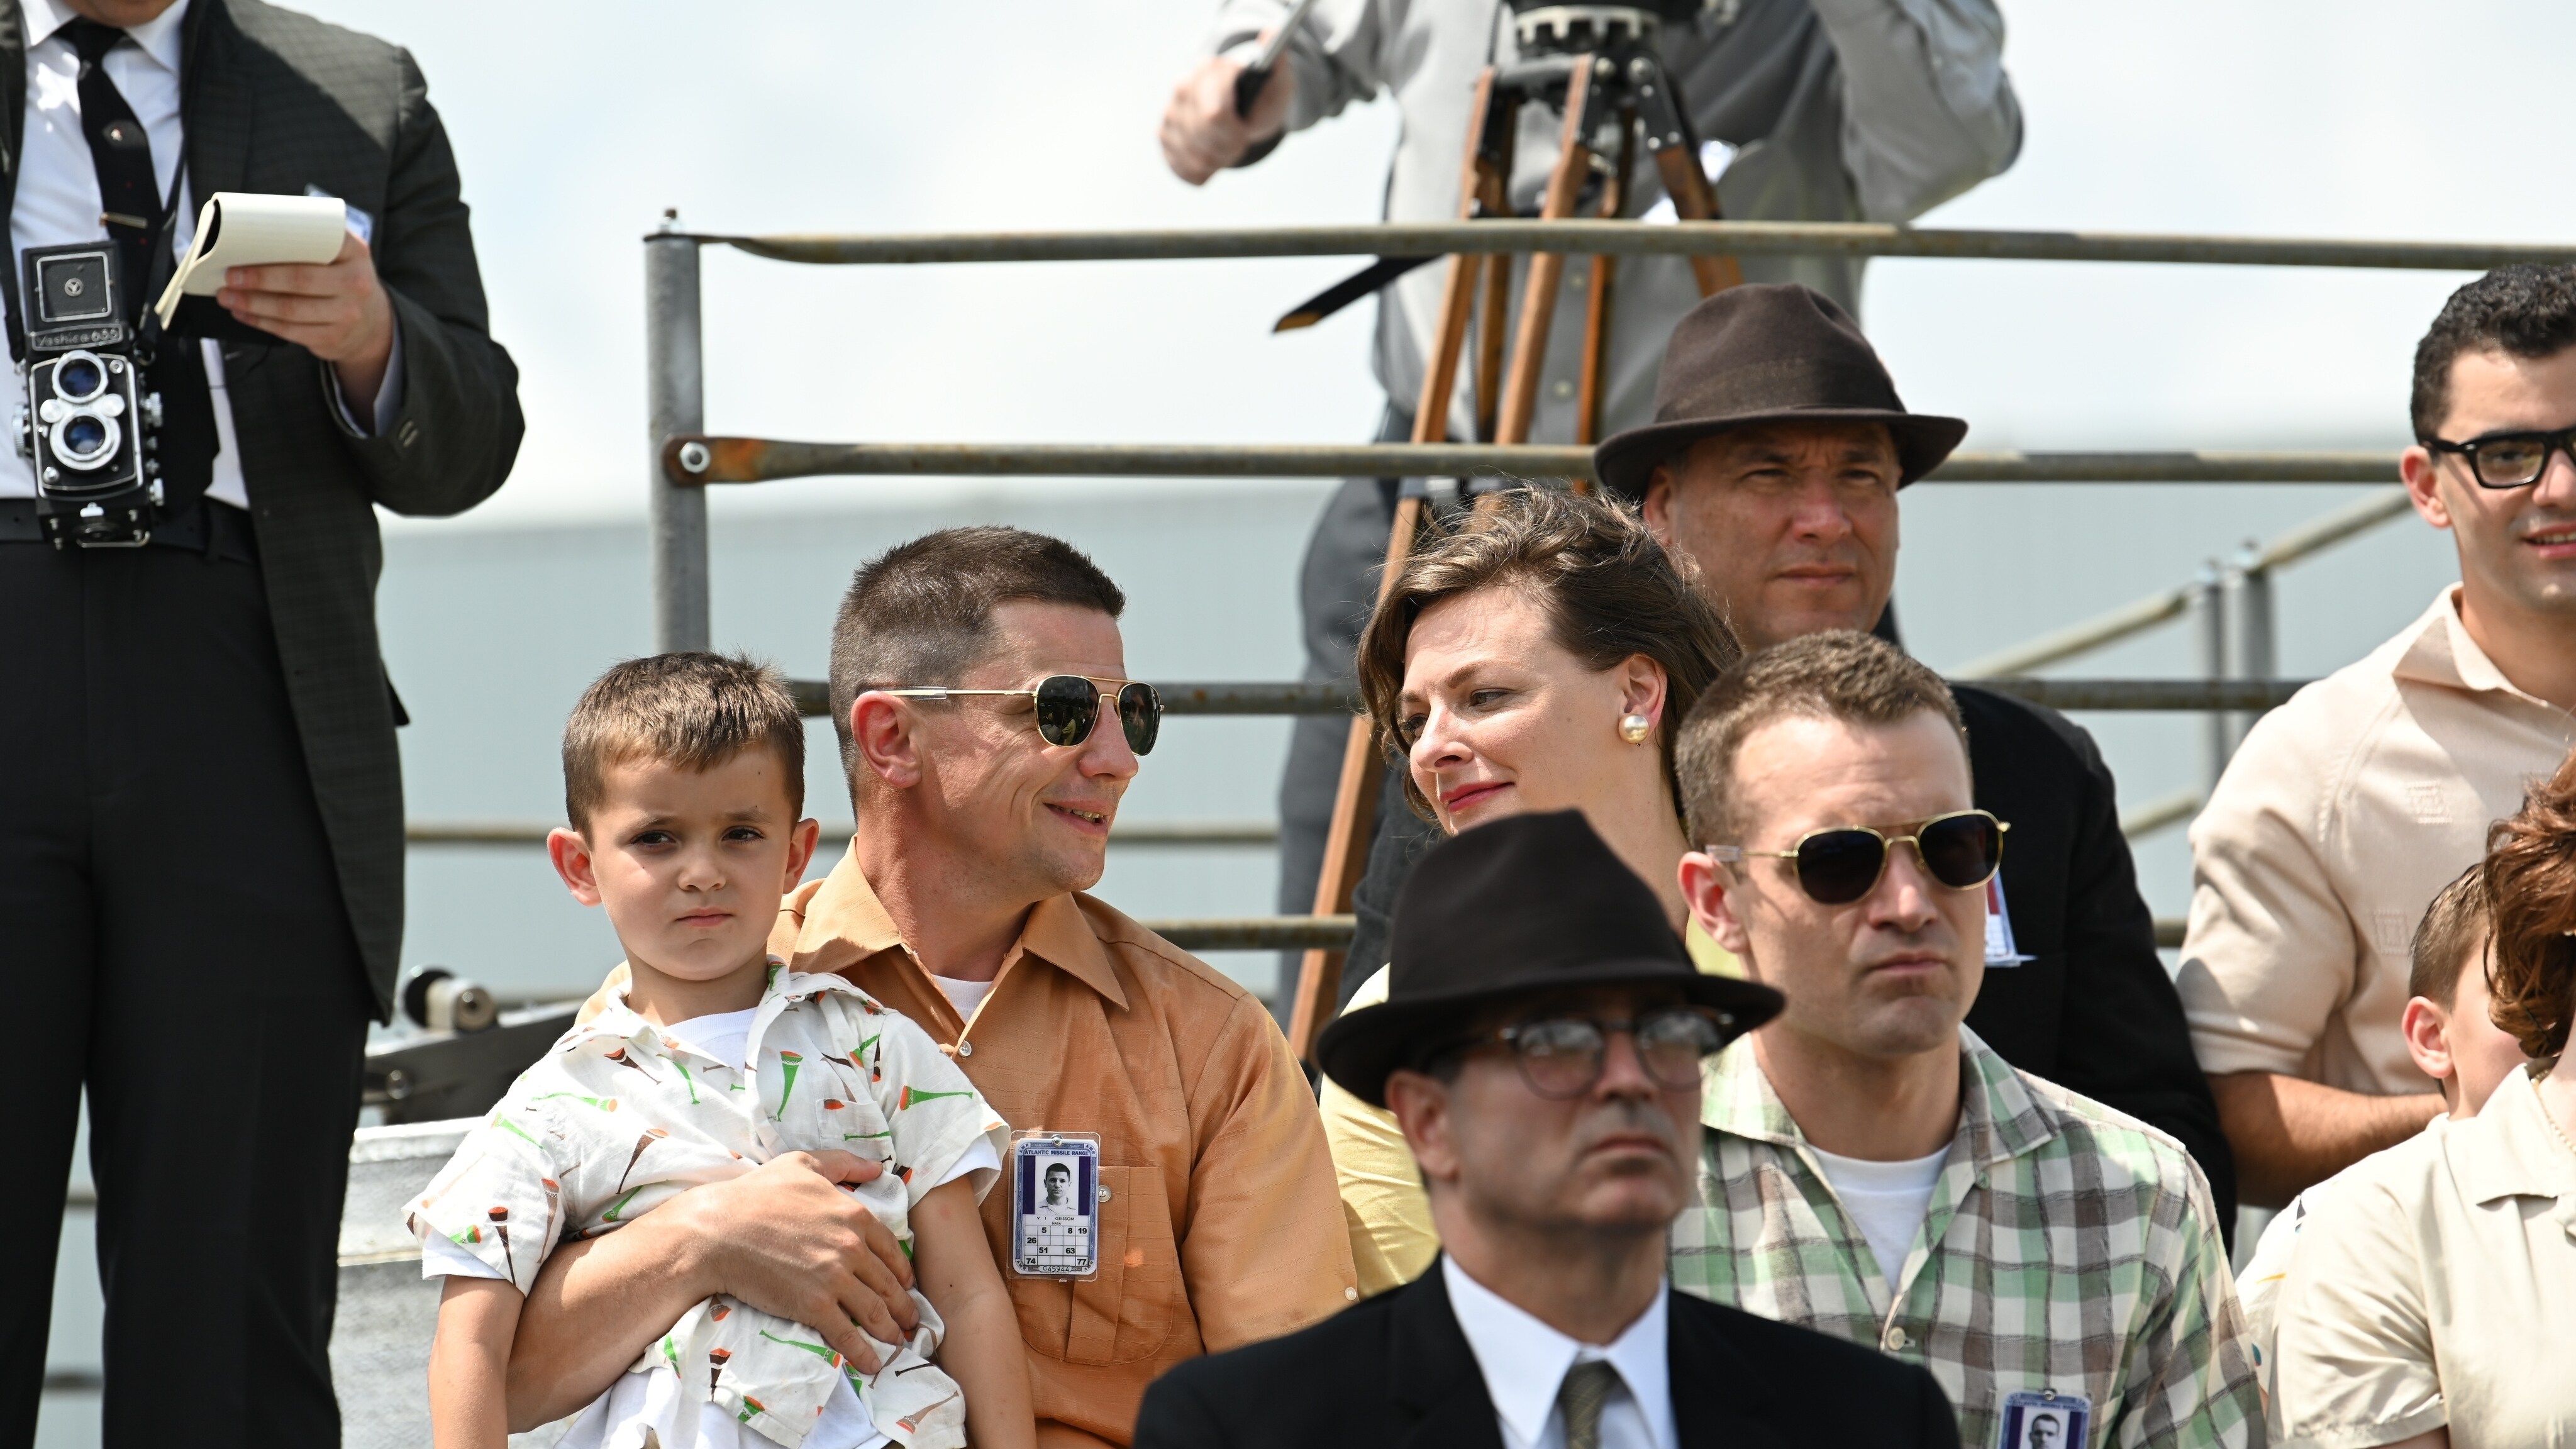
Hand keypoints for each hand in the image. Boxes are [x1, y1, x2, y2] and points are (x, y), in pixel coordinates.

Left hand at [215, 231, 396, 408]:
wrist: (371, 321)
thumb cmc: (340, 278)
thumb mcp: (338, 254)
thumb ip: (310, 242)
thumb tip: (252, 240)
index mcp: (355, 251)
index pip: (317, 243)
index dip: (279, 247)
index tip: (244, 249)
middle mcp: (357, 282)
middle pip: (300, 279)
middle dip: (259, 278)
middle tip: (230, 276)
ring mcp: (348, 313)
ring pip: (291, 309)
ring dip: (253, 303)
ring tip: (227, 297)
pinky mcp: (333, 337)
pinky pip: (290, 331)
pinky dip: (261, 322)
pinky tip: (243, 313)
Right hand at [669, 1150, 920, 1371]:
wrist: (718, 1231)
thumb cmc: (755, 1194)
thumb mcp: (803, 1164)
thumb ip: (843, 1165)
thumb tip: (877, 1167)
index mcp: (854, 1215)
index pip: (890, 1249)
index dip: (902, 1270)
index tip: (906, 1284)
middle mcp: (852, 1247)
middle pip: (888, 1283)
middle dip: (903, 1305)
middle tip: (911, 1320)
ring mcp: (835, 1278)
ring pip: (874, 1310)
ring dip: (891, 1330)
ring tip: (898, 1341)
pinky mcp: (815, 1306)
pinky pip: (847, 1334)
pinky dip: (864, 1352)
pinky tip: (873, 1363)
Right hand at [1159, 46, 1292, 184]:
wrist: (1242, 107)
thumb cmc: (1263, 95)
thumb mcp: (1277, 80)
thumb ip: (1277, 62)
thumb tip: (1272, 34)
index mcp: (1210, 71)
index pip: (1214, 116)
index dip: (1233, 135)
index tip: (1245, 134)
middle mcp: (1183, 88)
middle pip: (1201, 140)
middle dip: (1227, 151)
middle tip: (1239, 144)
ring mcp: (1170, 112)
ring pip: (1190, 157)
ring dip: (1216, 162)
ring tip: (1228, 151)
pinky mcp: (1165, 134)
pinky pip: (1180, 167)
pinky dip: (1201, 172)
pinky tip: (1212, 160)